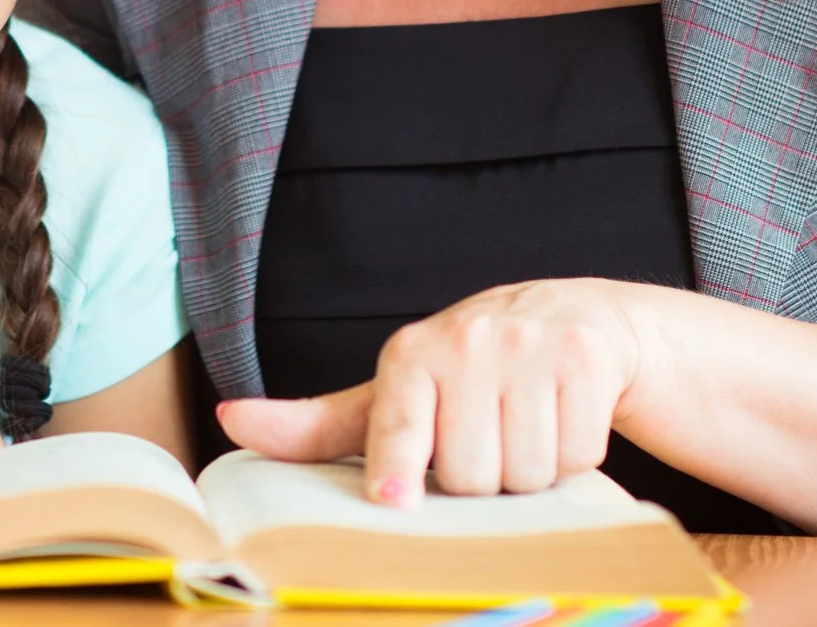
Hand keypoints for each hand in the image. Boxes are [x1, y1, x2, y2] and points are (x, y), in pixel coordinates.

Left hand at [217, 278, 654, 506]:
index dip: (396, 467)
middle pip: (470, 476)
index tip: (390, 498)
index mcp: (411, 354)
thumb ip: (317, 424)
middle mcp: (466, 342)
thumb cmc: (466, 372)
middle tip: (484, 438)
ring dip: (529, 472)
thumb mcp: (395, 392)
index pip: (399, 424)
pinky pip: (578, 456)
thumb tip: (231, 419)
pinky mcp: (586, 359)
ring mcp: (528, 347)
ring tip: (521, 427)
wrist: (571, 319)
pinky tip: (561, 418)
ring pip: (526, 474)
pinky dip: (574, 457)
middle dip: (481, 479)